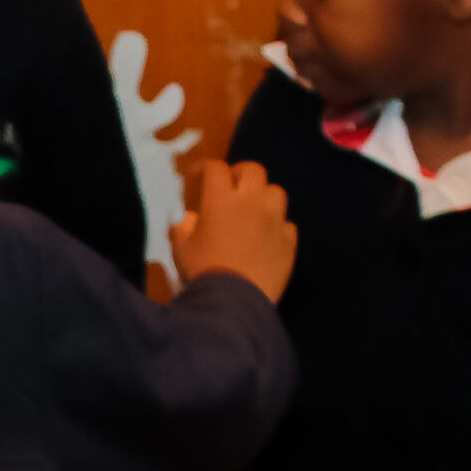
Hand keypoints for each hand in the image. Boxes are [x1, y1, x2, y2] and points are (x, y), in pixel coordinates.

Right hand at [169, 160, 297, 301]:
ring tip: (255, 210)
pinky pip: (287, 225)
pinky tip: (268, 238)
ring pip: (276, 192)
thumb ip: (183, 229)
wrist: (234, 302)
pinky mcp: (288, 242)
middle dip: (240, 173)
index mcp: (221, 200)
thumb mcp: (181, 250)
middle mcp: (252, 202)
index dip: (204, 167)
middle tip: (232, 185)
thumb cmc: (203, 272)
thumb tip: (189, 220)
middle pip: (253, 170)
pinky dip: (277, 227)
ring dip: (264, 196)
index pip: (215, 168)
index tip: (196, 176)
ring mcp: (274, 221)